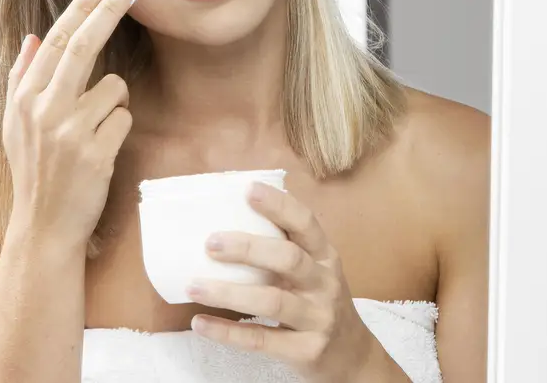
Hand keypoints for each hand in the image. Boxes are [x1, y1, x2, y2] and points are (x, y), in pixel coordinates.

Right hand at [2, 0, 142, 247]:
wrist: (44, 227)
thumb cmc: (36, 171)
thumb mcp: (17, 126)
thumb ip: (23, 80)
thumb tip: (34, 38)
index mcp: (23, 98)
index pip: (57, 40)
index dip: (83, 7)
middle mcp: (43, 110)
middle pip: (84, 45)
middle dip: (110, 9)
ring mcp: (69, 131)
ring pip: (115, 88)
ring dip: (113, 105)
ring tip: (93, 135)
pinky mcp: (95, 152)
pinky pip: (126, 118)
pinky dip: (120, 130)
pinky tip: (101, 152)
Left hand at [188, 184, 406, 382]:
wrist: (352, 356)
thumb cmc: (321, 304)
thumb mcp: (316, 273)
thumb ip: (286, 251)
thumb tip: (234, 218)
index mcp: (326, 257)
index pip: (306, 223)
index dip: (279, 205)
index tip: (248, 190)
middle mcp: (325, 283)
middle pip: (289, 259)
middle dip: (248, 248)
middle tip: (210, 243)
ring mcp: (318, 318)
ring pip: (272, 302)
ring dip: (229, 293)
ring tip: (194, 287)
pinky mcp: (306, 350)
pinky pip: (262, 341)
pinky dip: (228, 333)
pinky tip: (201, 323)